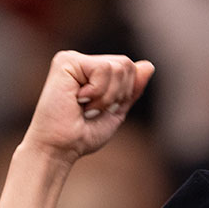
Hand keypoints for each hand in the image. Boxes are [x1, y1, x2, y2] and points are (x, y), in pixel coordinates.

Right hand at [22, 51, 154, 162]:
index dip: (125, 93)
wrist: (60, 148)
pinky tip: (78, 100)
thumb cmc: (82, 135)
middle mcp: (82, 62)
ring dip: (106, 96)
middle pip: (126, 64)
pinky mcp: (66, 61)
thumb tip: (149, 65)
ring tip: (85, 106)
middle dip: (118, 94)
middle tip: (93, 109)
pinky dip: (98, 92)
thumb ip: (132, 89)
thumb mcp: (116, 111)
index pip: (128, 68)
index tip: (102, 110)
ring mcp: (72, 59)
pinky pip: (104, 68)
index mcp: (92, 72)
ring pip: (117, 67)